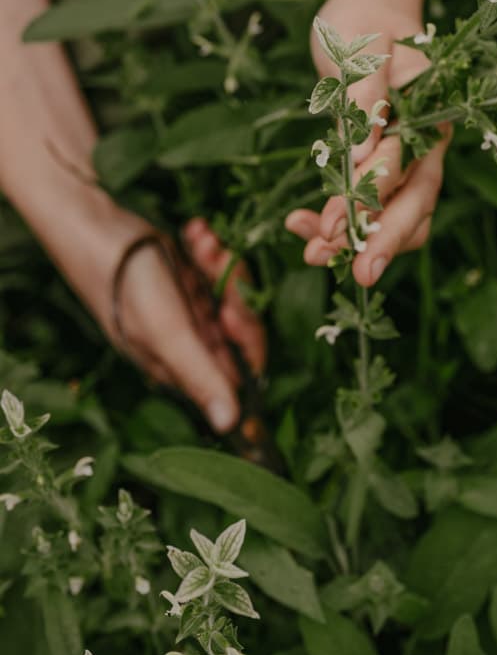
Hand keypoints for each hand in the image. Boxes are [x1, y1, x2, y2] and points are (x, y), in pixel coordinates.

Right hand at [84, 215, 265, 433]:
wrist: (92, 228)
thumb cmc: (126, 283)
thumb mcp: (167, 332)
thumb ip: (200, 375)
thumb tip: (230, 426)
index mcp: (181, 364)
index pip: (238, 369)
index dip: (245, 338)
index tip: (229, 309)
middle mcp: (186, 341)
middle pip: (239, 326)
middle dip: (233, 290)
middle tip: (215, 261)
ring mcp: (185, 308)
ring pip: (230, 293)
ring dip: (221, 264)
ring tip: (200, 240)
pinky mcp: (184, 279)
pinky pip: (214, 270)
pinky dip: (208, 250)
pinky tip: (194, 232)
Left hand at [283, 0, 450, 285]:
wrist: (368, 7)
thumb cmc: (365, 19)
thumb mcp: (361, 47)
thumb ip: (366, 99)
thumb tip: (366, 154)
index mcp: (431, 112)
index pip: (402, 167)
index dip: (368, 201)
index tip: (332, 227)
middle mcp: (425, 141)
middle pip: (416, 204)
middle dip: (385, 243)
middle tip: (359, 277)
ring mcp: (407, 156)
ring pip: (398, 214)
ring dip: (360, 240)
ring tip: (312, 256)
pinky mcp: (382, 162)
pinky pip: (371, 204)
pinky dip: (343, 221)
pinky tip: (305, 227)